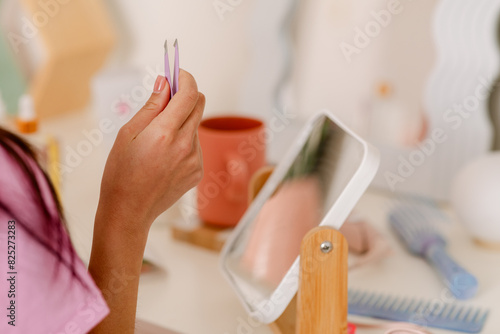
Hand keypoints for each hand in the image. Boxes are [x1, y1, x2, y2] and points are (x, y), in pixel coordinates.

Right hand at [97, 70, 204, 233]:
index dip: (186, 78)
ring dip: (182, 122)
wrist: (129, 210)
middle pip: (199, 105)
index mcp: (165, 133)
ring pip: (195, 126)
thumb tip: (165, 82)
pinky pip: (195, 145)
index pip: (190, 94)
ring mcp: (195, 160)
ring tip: (158, 139)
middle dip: (185, 96)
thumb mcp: (128, 133)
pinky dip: (184, 141)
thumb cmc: (121, 171)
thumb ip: (152, 105)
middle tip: (166, 99)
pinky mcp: (198, 171)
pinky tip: (165, 156)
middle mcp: (186, 145)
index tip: (177, 73)